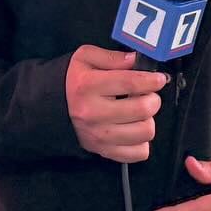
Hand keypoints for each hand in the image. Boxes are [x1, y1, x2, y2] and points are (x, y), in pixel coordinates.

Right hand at [65, 45, 165, 162]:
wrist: (51, 108)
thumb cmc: (74, 81)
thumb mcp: (86, 58)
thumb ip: (112, 57)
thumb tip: (136, 59)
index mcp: (88, 86)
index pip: (130, 83)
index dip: (152, 80)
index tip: (159, 79)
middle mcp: (93, 114)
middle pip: (142, 109)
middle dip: (153, 99)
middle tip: (148, 95)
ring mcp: (99, 136)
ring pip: (145, 132)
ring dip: (148, 120)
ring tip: (139, 112)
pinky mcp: (104, 151)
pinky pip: (139, 153)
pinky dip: (142, 141)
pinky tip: (133, 128)